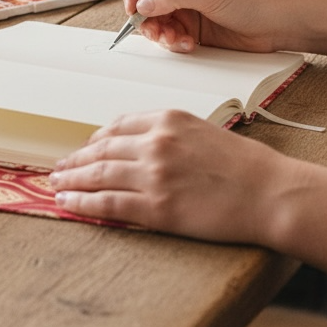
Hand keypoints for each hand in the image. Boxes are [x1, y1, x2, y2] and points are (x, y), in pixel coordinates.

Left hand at [49, 110, 285, 241]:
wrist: (271, 193)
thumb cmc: (245, 166)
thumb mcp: (203, 132)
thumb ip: (168, 135)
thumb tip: (137, 147)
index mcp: (167, 119)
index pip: (117, 126)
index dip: (94, 140)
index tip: (83, 148)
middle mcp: (155, 143)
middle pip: (101, 149)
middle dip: (75, 159)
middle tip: (58, 167)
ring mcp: (154, 175)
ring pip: (98, 175)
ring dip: (71, 179)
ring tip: (55, 184)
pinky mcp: (157, 207)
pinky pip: (108, 203)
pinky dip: (83, 202)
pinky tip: (68, 202)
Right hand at [122, 0, 286, 53]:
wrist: (277, 25)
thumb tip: (142, 4)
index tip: (133, 7)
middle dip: (146, 17)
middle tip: (155, 31)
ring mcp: (184, 6)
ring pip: (153, 20)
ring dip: (159, 33)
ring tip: (176, 40)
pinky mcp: (189, 27)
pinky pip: (167, 35)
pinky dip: (172, 42)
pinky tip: (189, 44)